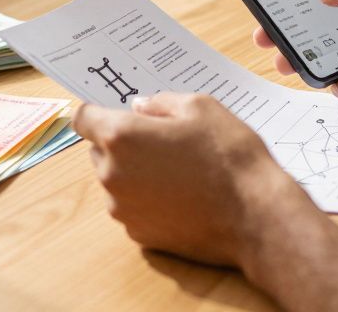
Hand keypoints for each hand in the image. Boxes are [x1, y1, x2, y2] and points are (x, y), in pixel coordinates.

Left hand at [72, 92, 315, 266]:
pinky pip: (131, 207)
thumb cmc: (229, 156)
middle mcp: (112, 174)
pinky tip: (181, 196)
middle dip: (121, 143)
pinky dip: (146, 200)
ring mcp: (123, 209)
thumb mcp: (201, 108)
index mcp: (121, 136)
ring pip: (115, 181)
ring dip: (133, 172)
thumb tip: (140, 108)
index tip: (115, 113)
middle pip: (98, 151)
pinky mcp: (139, 234)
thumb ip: (161, 103)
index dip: (98, 112)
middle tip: (163, 141)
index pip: (83, 118)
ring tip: (178, 171)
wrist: (254, 216)